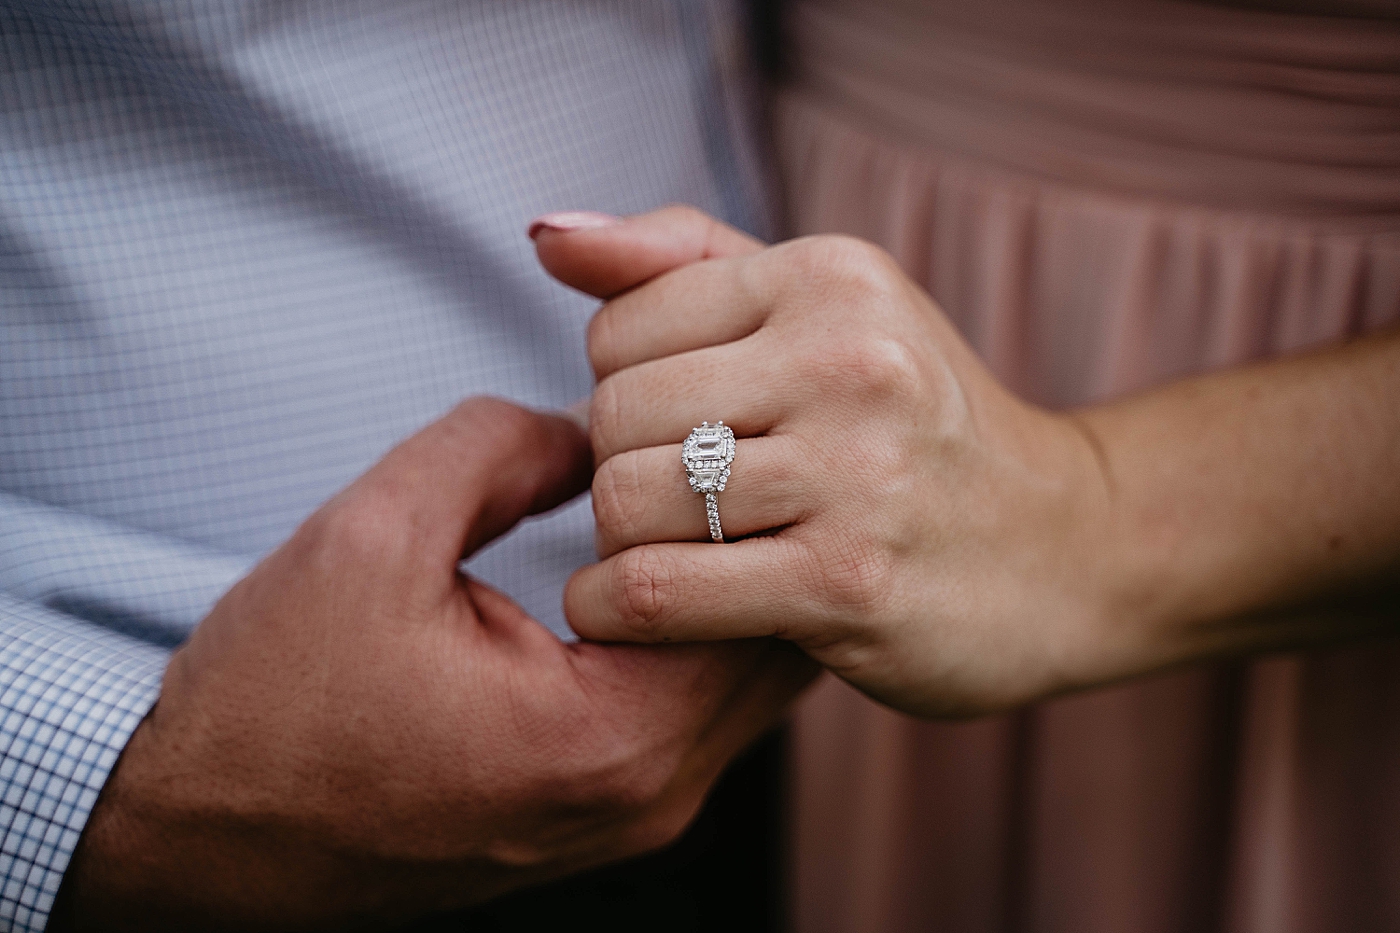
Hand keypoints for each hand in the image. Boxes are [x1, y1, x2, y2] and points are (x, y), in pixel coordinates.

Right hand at [52, 397, 814, 930]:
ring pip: (749, 679)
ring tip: (683, 493)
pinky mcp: (606, 813)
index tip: (695, 415)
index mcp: (608, 738)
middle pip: (775, 642)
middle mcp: (650, 796)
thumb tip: (591, 423)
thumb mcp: (372, 536)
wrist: (199, 836)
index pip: (752, 587)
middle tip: (713, 442)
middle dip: (754, 535)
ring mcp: (635, 816)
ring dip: (728, 585)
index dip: (733, 486)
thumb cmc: (271, 703)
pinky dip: (694, 634)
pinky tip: (651, 567)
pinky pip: (700, 711)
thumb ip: (500, 447)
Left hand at [534, 207, 1122, 717]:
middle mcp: (848, 359)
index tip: (678, 428)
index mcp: (832, 277)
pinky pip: (658, 590)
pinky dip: (615, 608)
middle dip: (618, 466)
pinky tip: (630, 610)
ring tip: (669, 550)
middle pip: (613, 413)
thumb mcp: (824, 309)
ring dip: (620, 544)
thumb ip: (679, 260)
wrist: (1071, 548)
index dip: (623, 390)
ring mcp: (855, 473)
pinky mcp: (847, 582)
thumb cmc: (918, 425)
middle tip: (674, 499)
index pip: (618, 326)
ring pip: (626, 499)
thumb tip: (546, 237)